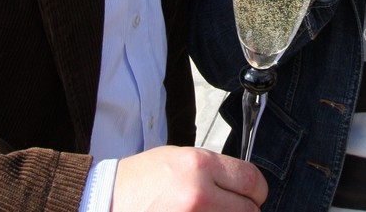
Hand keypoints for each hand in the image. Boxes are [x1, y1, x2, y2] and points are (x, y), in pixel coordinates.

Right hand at [111, 146, 266, 211]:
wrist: (108, 201)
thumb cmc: (140, 181)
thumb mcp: (179, 158)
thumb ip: (214, 170)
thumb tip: (244, 185)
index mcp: (200, 165)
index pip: (253, 181)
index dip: (257, 191)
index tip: (253, 195)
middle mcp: (199, 194)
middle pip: (249, 211)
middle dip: (244, 210)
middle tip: (230, 208)